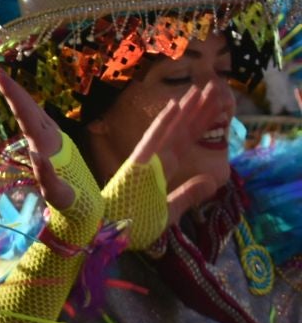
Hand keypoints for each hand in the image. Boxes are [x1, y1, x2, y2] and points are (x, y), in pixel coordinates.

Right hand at [0, 67, 76, 212]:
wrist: (86, 203)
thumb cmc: (71, 201)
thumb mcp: (60, 195)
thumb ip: (48, 178)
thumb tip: (36, 155)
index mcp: (49, 144)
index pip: (27, 112)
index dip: (12, 92)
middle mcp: (50, 135)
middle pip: (28, 104)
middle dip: (10, 85)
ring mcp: (50, 137)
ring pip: (31, 108)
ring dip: (15, 91)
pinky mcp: (48, 141)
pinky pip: (32, 116)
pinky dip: (20, 103)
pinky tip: (14, 98)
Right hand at [124, 79, 232, 222]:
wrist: (106, 237)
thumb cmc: (131, 228)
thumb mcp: (169, 215)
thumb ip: (188, 196)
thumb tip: (212, 181)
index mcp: (162, 170)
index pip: (186, 141)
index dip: (201, 123)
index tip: (216, 104)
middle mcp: (156, 161)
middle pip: (183, 130)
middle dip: (199, 108)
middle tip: (216, 85)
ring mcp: (147, 161)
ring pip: (173, 130)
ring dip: (188, 108)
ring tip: (205, 87)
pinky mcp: (138, 164)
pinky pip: (153, 140)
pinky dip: (164, 122)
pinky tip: (176, 104)